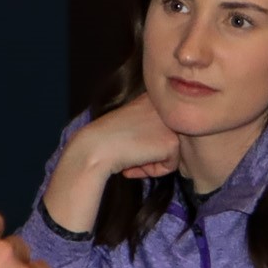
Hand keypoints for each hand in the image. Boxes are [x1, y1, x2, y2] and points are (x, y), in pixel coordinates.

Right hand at [43, 94, 180, 232]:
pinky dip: (153, 171)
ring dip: (151, 162)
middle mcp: (168, 106)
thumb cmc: (107, 137)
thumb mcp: (134, 118)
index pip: (163, 126)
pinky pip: (170, 166)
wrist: (95, 147)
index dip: (145, 139)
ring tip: (131, 156)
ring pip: (171, 153)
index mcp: (157, 96)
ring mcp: (172, 123)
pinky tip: (134, 162)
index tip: (128, 138)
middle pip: (169, 138)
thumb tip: (168, 140)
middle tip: (129, 150)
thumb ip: (152, 122)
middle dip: (150, 151)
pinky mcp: (172, 143)